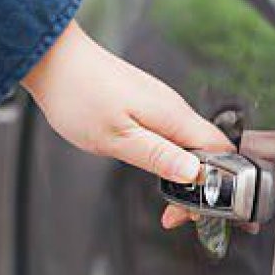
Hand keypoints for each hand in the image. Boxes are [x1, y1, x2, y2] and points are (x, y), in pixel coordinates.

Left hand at [22, 22, 232, 197]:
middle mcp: (173, 107)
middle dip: (199, 186)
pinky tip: (155, 169)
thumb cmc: (79, 95)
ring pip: (189, 144)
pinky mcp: (147, 103)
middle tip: (175, 213)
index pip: (219, 151)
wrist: (55, 61)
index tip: (194, 209)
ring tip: (167, 199)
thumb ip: (159, 157)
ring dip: (183, 174)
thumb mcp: (118, 138)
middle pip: (208, 150)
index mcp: (173, 116)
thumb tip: (194, 173)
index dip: (218, 184)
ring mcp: (160, 104)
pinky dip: (170, 158)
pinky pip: (172, 134)